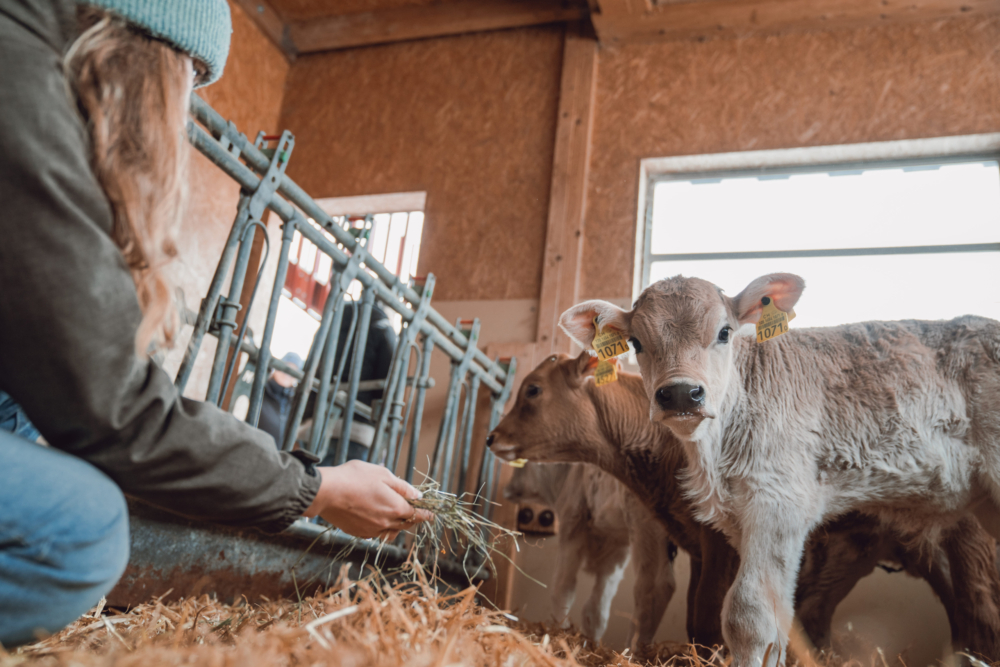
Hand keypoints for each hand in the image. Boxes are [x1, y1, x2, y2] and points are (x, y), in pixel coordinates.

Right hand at [303, 460, 433, 539]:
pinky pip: (376, 533)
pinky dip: (381, 527)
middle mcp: (386, 523)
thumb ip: (402, 487)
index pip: (417, 513)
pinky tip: (376, 517)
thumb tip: (418, 495)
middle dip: (413, 518)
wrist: (326, 492)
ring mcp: (372, 530)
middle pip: (406, 524)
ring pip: (391, 531)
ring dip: (397, 524)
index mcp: (395, 508)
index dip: (426, 513)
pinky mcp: (359, 533)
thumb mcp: (382, 474)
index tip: (432, 514)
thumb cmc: (354, 478)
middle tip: (416, 512)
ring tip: (395, 514)